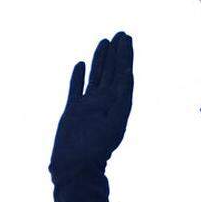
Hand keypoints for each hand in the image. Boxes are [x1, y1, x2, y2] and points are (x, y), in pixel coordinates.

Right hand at [50, 33, 133, 175]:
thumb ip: (120, 100)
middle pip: (112, 72)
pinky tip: (81, 65)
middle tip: (121, 34)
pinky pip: (77, 89)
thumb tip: (126, 78)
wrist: (75, 167)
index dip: (126, 57)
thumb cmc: (94, 149)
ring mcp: (89, 106)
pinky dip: (79, 76)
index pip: (124, 75)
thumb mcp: (113, 122)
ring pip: (96, 77)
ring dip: (101, 60)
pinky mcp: (73, 111)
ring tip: (105, 42)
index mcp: (117, 105)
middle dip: (118, 53)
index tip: (127, 40)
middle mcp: (105, 103)